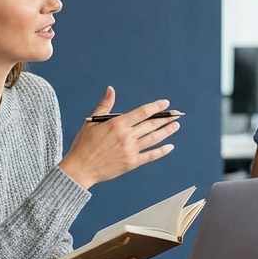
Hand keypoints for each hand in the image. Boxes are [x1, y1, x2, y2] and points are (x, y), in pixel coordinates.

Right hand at [58, 87, 179, 189]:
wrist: (80, 168)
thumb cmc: (84, 145)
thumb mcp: (92, 122)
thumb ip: (104, 105)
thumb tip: (111, 90)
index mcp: (117, 124)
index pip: (142, 112)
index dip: (155, 107)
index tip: (165, 104)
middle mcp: (126, 136)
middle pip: (151, 125)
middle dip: (165, 118)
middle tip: (177, 114)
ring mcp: (130, 150)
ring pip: (153, 139)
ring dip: (166, 131)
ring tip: (176, 126)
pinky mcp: (131, 163)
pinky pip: (150, 156)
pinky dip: (161, 151)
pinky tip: (170, 147)